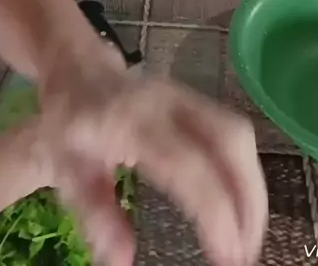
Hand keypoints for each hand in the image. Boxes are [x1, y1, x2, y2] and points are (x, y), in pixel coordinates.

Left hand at [39, 48, 267, 265]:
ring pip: (237, 133)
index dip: (214, 209)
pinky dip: (244, 171)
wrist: (77, 71)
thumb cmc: (68, 123)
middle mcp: (166, 101)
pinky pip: (233, 131)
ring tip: (247, 237)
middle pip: (228, 138)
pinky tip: (239, 206)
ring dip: (252, 186)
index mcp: (129, 120)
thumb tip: (121, 262)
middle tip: (245, 253)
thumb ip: (95, 214)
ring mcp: (186, 94)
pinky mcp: (197, 98)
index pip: (186, 163)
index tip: (227, 256)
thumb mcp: (65, 171)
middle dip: (249, 198)